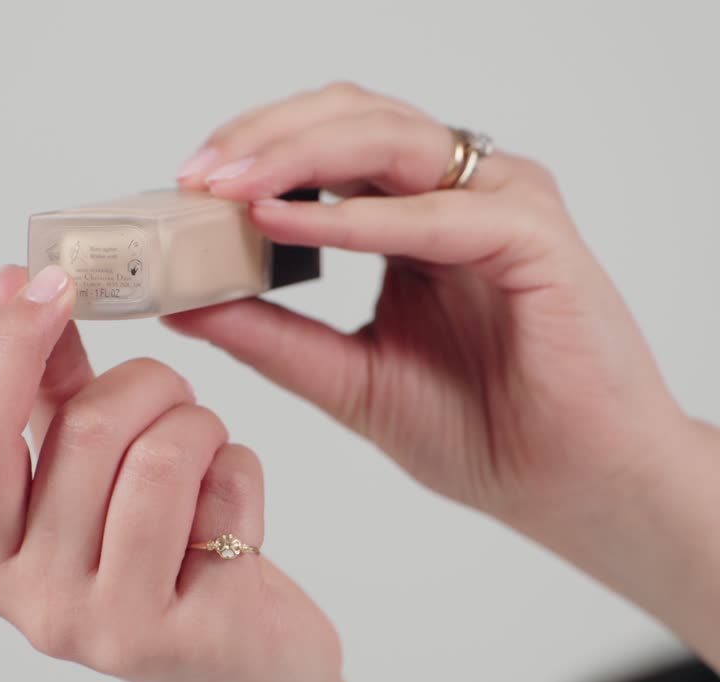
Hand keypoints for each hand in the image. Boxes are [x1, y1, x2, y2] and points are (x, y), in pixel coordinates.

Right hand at [0, 266, 361, 681]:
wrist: (240, 666)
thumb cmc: (158, 554)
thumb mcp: (90, 472)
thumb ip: (46, 385)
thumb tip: (9, 280)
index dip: (7, 349)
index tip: (51, 281)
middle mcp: (33, 600)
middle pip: (85, 431)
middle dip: (148, 383)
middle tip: (174, 393)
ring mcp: (108, 626)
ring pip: (159, 458)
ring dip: (198, 424)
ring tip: (205, 446)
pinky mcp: (188, 635)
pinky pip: (222, 494)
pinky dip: (239, 470)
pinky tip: (234, 508)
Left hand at [167, 82, 719, 665]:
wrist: (570, 493)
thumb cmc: (481, 434)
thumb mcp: (344, 376)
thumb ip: (268, 333)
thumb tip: (182, 303)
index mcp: (409, 217)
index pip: (323, 147)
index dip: (250, 151)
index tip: (180, 185)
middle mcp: (454, 195)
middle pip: (349, 120)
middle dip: (262, 138)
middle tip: (193, 175)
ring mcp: (500, 205)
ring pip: (389, 139)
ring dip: (297, 156)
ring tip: (225, 188)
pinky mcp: (535, 238)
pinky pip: (438, 212)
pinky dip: (356, 218)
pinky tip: (286, 225)